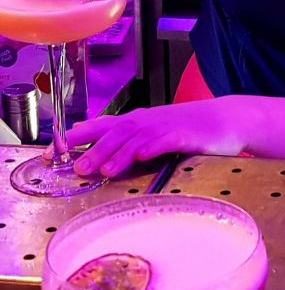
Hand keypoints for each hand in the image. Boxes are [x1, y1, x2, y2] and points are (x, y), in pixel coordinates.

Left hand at [48, 99, 249, 177]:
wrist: (225, 120)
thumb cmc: (188, 129)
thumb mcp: (153, 132)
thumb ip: (127, 140)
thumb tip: (96, 152)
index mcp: (138, 121)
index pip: (102, 126)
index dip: (78, 137)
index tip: (54, 152)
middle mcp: (148, 120)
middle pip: (117, 132)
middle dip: (96, 149)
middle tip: (78, 167)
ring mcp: (167, 126)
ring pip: (138, 137)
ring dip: (119, 152)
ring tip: (104, 169)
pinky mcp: (186, 134)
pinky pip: (167, 140)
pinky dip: (153, 146)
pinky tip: (143, 155)